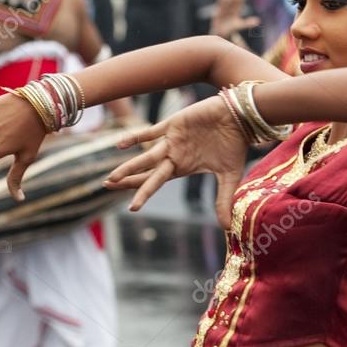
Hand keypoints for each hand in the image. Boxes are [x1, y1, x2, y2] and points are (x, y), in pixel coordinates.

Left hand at [104, 95, 247, 229]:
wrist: (239, 118)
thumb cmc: (234, 144)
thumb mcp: (228, 176)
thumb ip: (223, 200)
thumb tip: (226, 228)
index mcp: (182, 167)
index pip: (156, 182)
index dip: (142, 193)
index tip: (131, 208)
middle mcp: (173, 156)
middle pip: (145, 172)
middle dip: (127, 180)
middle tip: (106, 186)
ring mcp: (172, 140)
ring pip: (146, 157)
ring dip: (129, 168)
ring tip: (111, 179)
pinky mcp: (173, 124)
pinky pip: (151, 132)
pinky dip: (136, 138)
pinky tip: (120, 145)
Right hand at [210, 0, 260, 41]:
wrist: (220, 34)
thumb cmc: (231, 30)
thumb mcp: (240, 25)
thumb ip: (248, 23)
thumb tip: (258, 21)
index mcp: (236, 11)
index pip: (239, 0)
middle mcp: (230, 9)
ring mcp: (224, 10)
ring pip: (228, 0)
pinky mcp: (218, 12)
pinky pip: (220, 4)